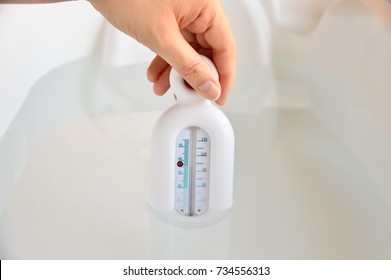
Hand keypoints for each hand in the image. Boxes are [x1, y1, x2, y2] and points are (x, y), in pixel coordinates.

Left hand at [89, 0, 235, 104]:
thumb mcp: (162, 37)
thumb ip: (189, 66)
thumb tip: (209, 87)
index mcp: (206, 6)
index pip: (225, 47)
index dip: (224, 76)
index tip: (219, 97)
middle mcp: (198, 8)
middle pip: (207, 51)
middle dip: (194, 76)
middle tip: (188, 94)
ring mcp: (183, 14)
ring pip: (189, 51)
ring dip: (177, 72)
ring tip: (164, 87)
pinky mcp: (169, 19)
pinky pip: (175, 45)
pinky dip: (167, 61)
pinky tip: (157, 74)